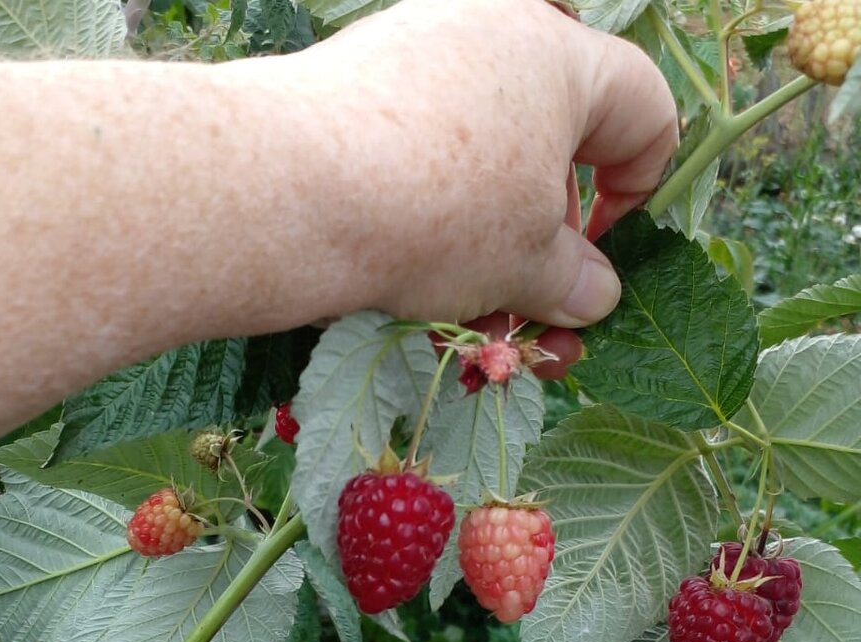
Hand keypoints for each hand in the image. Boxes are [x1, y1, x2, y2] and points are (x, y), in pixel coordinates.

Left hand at [287, 0, 677, 328]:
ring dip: (484, 248)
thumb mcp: (522, 265)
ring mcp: (414, 51)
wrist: (287, 192)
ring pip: (477, 161)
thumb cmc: (437, 215)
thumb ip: (574, 281)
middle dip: (545, 243)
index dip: (640, 192)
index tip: (599, 254)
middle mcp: (491, 31)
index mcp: (559, 55)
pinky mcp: (355, 85)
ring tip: (464, 321)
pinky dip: (424, 217)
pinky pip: (415, 155)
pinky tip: (404, 285)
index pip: (643, 111)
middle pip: (551, 143)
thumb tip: (597, 297)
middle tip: (527, 310)